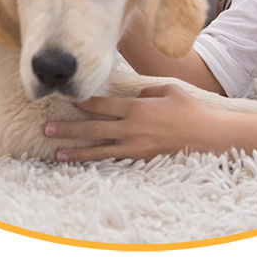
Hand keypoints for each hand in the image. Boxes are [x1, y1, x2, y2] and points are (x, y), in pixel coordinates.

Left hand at [44, 83, 228, 162]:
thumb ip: (147, 91)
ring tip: (57, 153)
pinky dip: (98, 163)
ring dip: (77, 152)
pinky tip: (85, 166)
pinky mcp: (142, 160)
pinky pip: (115, 162)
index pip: (103, 104)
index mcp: (137, 108)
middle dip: (69, 128)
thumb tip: (135, 95)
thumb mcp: (168, 90)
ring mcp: (136, 147)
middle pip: (94, 127)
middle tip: (47, 129)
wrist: (208, 136)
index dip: (83, 101)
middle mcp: (132, 128)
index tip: (66, 98)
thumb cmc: (191, 109)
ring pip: (99, 150)